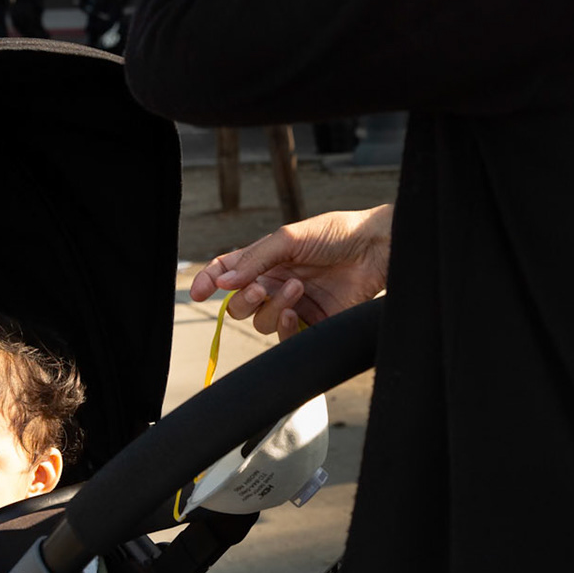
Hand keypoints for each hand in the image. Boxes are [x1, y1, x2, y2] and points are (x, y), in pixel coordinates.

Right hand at [190, 205, 393, 340]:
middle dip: (242, 300)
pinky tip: (295, 311)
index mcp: (266, 260)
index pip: (227, 273)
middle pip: (239, 306)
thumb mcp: (289, 238)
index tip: (197, 292)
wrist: (375, 249)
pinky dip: (283, 327)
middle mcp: (276, 284)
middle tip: (260, 287)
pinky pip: (284, 338)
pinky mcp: (313, 324)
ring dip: (273, 307)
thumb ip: (254, 260)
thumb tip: (223, 283)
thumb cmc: (336, 234)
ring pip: (261, 322)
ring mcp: (293, 305)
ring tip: (298, 287)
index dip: (209, 282)